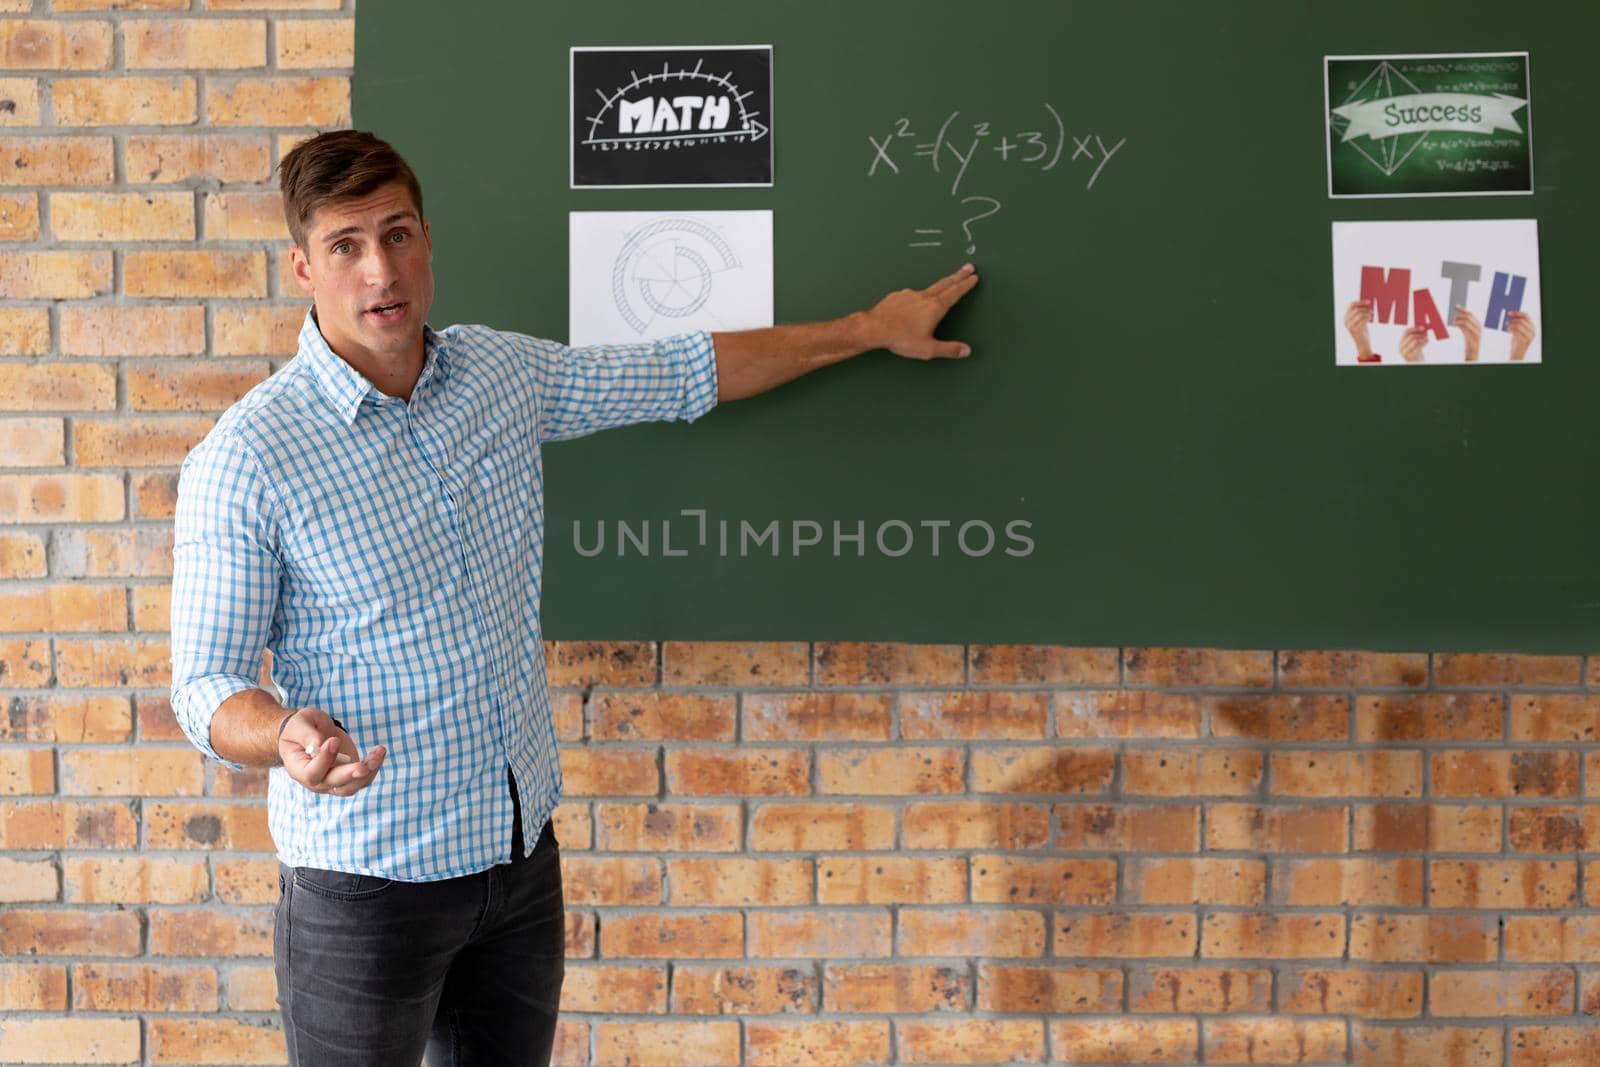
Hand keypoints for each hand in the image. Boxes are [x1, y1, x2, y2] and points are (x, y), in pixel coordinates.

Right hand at [279, 706, 386, 796]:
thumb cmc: (299, 728)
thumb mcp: (299, 725)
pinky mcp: (348, 775)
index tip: (333, 740)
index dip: (324, 760)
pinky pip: (363, 778)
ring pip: (352, 786)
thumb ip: (306, 735)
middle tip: (364, 766)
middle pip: (334, 785)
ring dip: (368, 772)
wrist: (308, 732)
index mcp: (298, 769)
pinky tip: (380, 751)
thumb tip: (319, 745)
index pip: (311, 774)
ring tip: (378, 754)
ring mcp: (333, 781)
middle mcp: (316, 781)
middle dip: (351, 774)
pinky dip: (373, 767)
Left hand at [862, 263, 977, 359]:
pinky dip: (917, 296)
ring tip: (944, 284)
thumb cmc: (900, 338)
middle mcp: (923, 297)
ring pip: (928, 288)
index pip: (955, 292)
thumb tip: (966, 351)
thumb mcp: (929, 349)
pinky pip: (910, 295)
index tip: (973, 277)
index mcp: (934, 308)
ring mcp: (908, 295)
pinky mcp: (896, 297)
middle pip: (945, 283)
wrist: (874, 328)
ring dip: (939, 284)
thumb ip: (949, 349)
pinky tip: (914, 301)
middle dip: (958, 275)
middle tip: (967, 267)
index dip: (966, 284)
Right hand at [1343, 298, 1374, 360]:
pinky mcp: (1355, 330)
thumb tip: (1365, 302)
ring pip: (1360, 313)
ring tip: (1371, 315)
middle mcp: (1345, 321)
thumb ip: (1359, 312)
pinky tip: (1370, 319)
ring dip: (1368, 313)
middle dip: (1365, 308)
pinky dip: (1368, 317)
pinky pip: (1363, 319)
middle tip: (1371, 311)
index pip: (1351, 305)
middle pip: (1356, 308)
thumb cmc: (1362, 330)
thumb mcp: (1359, 319)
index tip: (1369, 302)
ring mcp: (1349, 326)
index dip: (1360, 302)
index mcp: (1345, 317)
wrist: (1363, 343)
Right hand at [1399, 326, 1427, 362]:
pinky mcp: (1411, 356)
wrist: (1416, 363)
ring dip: (1423, 339)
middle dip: (1420, 334)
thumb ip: (1414, 337)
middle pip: (1411, 336)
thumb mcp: (1413, 344)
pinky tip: (1426, 342)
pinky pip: (1419, 346)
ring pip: (1415, 340)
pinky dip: (1424, 342)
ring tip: (1426, 339)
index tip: (1422, 328)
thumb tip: (1421, 328)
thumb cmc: (1416, 353)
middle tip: (1426, 335)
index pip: (1405, 332)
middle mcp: (1401, 348)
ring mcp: (1405, 352)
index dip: (1414, 328)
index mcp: (1400, 343)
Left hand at [1454, 305, 1481, 361]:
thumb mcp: (1466, 332)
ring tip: (1453, 319)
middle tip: (1454, 310)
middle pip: (1470, 316)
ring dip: (1460, 318)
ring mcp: (1477, 331)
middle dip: (1461, 311)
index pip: (1471, 314)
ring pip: (1468, 320)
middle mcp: (1478, 327)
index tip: (1456, 306)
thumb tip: (1456, 318)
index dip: (1463, 309)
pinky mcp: (1473, 336)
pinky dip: (1460, 324)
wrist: (1473, 353)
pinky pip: (1467, 327)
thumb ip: (1463, 326)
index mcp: (1477, 325)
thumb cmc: (1469, 343)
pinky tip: (1455, 323)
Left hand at [1507, 310, 1535, 360]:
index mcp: (1532, 327)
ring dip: (1511, 323)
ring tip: (1507, 324)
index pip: (1526, 316)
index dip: (1518, 313)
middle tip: (1507, 318)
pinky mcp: (1524, 340)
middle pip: (1522, 320)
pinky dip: (1511, 329)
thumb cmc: (1517, 342)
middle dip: (1513, 318)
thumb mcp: (1518, 331)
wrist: (1518, 353)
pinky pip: (1516, 331)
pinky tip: (1508, 329)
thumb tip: (1511, 315)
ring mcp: (1529, 336)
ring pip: (1519, 325)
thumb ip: (1517, 324)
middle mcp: (1532, 331)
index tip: (1510, 312)